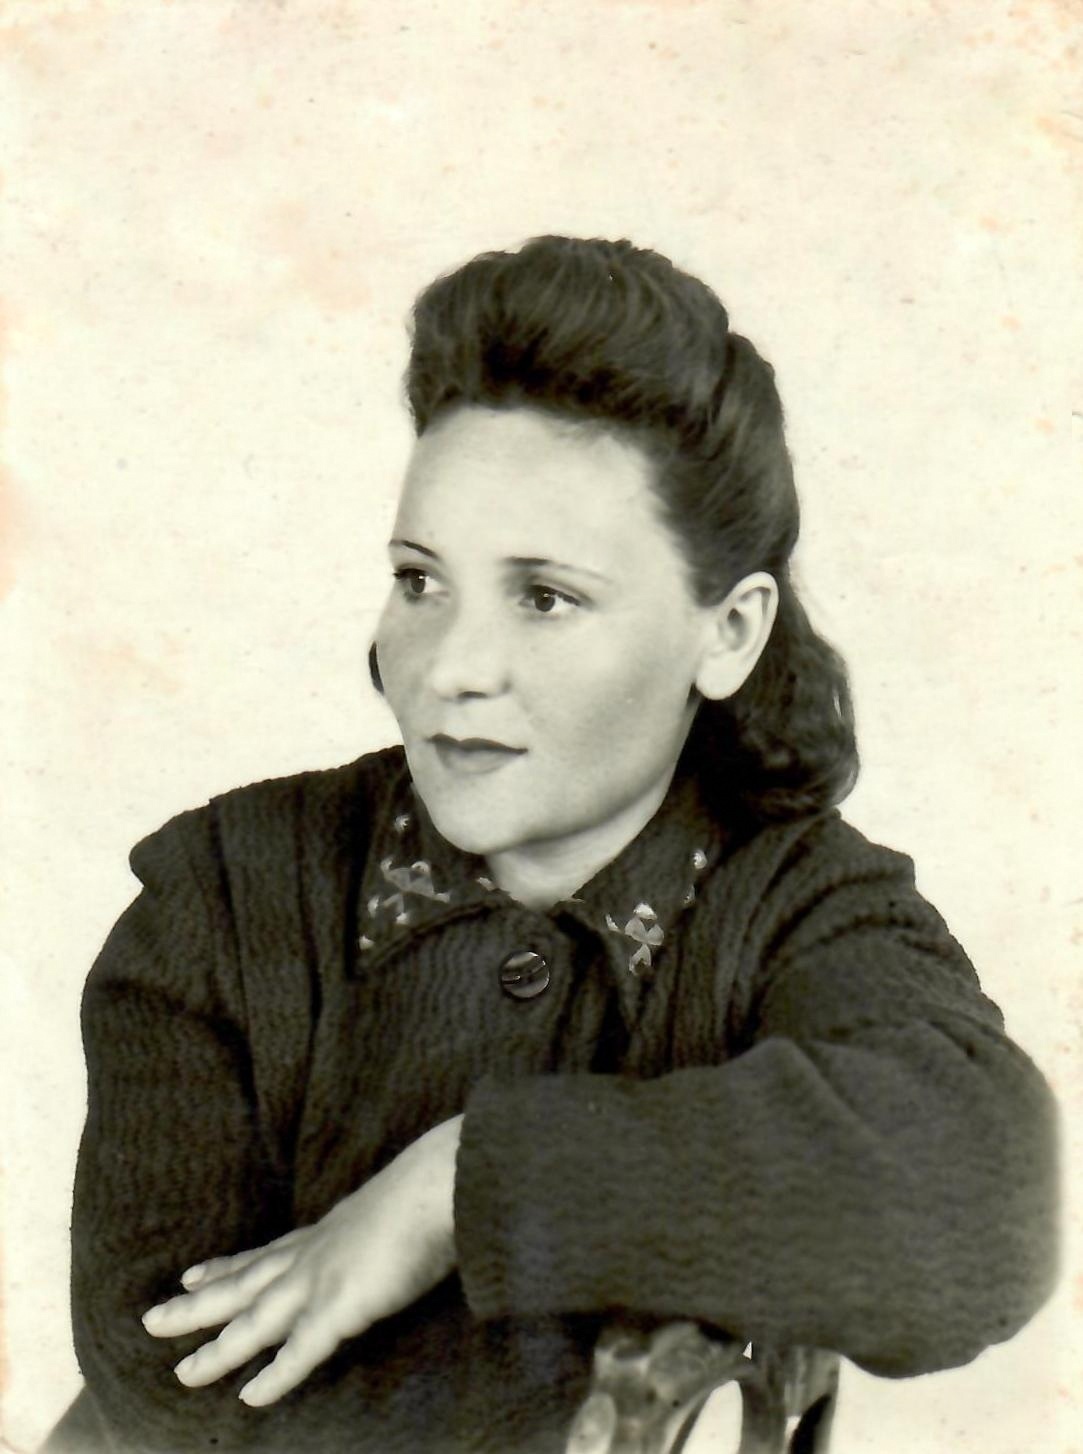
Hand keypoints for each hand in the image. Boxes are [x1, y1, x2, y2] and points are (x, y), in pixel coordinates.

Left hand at [142, 1114, 461, 1405]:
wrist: (441, 1181)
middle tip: (153, 1320)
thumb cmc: (430, 1188)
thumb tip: (395, 1229)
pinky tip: (250, 1398)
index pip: (265, 1253)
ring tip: (183, 1375)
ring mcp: (322, 1281)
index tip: (192, 1272)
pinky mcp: (342, 1307)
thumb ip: (380, 1227)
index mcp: (325, 1233)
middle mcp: (312, 1256)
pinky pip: (300, 1351)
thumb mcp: (394, 1207)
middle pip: (242, 1284)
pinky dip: (276, 1376)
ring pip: (254, 1322)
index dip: (227, 1265)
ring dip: (217, 1350)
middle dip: (197, 1306)